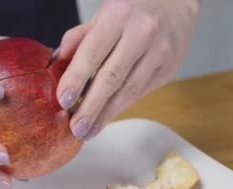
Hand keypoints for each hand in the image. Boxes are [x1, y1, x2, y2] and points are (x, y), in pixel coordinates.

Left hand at [55, 0, 200, 139]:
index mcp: (118, 17)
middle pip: (112, 78)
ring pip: (129, 91)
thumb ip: (79, 38)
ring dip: (106, 114)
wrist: (177, 3)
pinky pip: (141, 93)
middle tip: (76, 128)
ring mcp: (159, 53)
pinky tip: (107, 117)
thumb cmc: (133, 8)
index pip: (93, 53)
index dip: (76, 79)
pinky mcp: (169, 69)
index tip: (64, 101)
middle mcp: (142, 34)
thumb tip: (55, 65)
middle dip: (91, 107)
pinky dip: (121, 106)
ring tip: (89, 131)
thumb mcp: (103, 14)